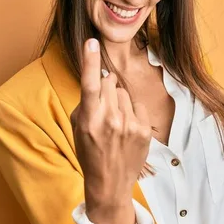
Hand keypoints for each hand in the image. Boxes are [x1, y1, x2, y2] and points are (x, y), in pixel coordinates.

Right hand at [70, 38, 151, 223]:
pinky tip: (127, 129)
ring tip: (115, 123)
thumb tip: (105, 78)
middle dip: (106, 89)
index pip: (89, 85)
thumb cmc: (90, 151)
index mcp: (90, 119)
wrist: (109, 182)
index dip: (90, 61)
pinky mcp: (144, 130)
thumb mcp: (79, 128)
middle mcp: (110, 120)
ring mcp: (129, 125)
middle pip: (110, 83)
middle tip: (103, 109)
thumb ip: (88, 101)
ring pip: (123, 93)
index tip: (92, 41)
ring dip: (119, 102)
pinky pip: (137, 105)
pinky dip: (132, 112)